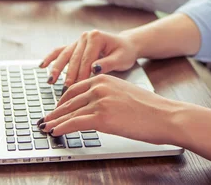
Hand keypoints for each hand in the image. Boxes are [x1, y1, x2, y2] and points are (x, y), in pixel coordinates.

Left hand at [39, 74, 181, 144]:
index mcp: (104, 78)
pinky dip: (62, 128)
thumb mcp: (124, 92)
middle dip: (56, 111)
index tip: (57, 107)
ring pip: (69, 112)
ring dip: (55, 121)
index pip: (76, 88)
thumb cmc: (149, 108)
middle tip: (46, 118)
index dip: (63, 100)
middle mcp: (99, 86)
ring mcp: (100, 101)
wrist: (163, 115)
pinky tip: (55, 131)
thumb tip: (95, 105)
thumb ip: (107, 95)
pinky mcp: (101, 117)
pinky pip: (75, 123)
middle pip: (69, 100)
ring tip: (46, 127)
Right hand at [40, 30, 138, 87]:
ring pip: (65, 55)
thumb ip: (107, 63)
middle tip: (65, 90)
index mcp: (96, 37)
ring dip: (57, 68)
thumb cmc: (124, 52)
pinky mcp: (75, 45)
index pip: (87, 58)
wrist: (125, 45)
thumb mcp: (121, 58)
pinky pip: (60, 51)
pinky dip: (51, 58)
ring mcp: (79, 40)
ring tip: (50, 80)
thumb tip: (94, 68)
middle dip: (69, 75)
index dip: (82, 74)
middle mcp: (85, 36)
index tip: (78, 87)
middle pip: (75, 58)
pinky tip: (42, 66)